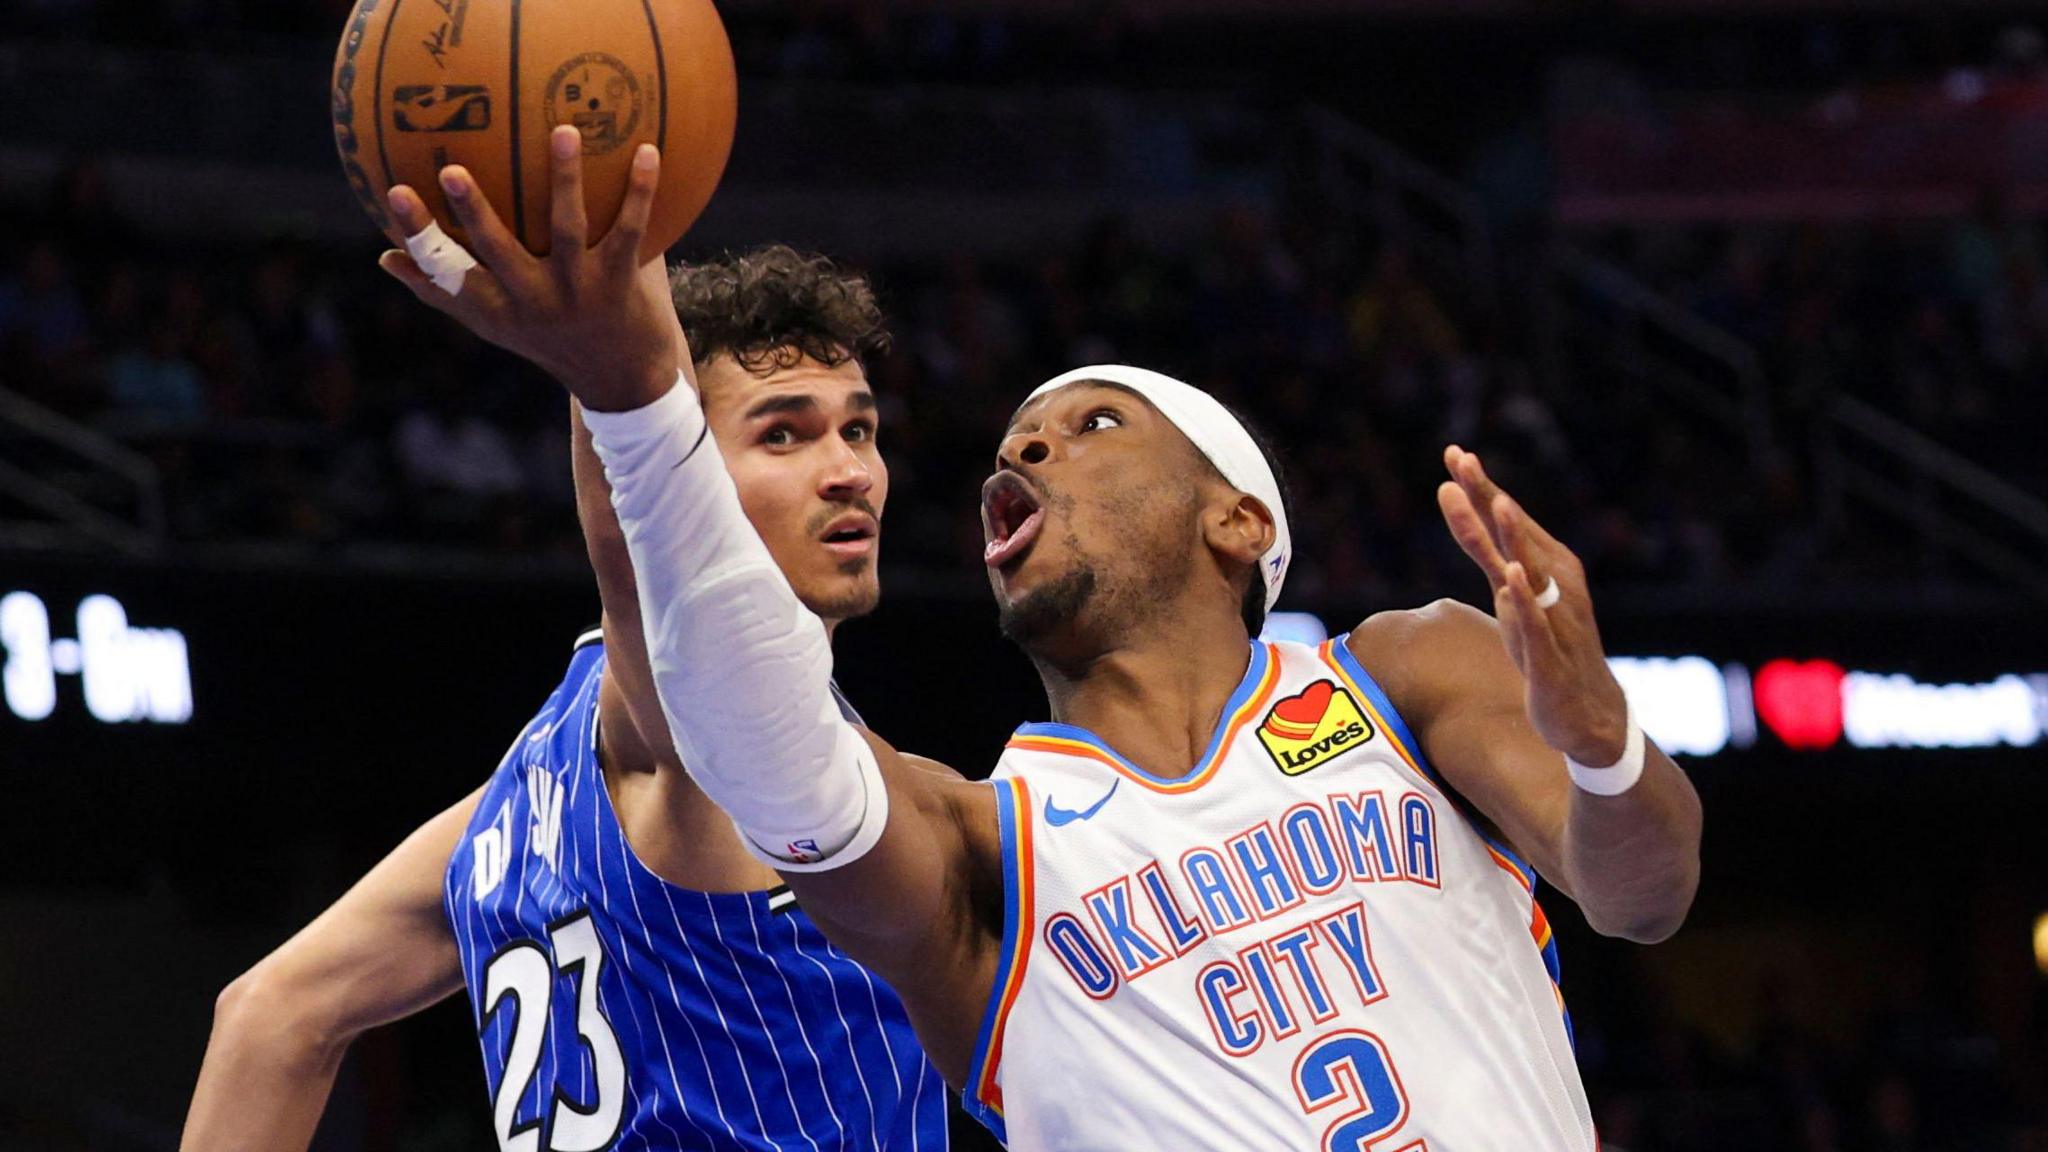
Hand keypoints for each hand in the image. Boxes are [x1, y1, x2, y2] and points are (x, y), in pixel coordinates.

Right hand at [377, 125, 688, 411]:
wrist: (622, 382)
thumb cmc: (547, 340)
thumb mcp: (491, 323)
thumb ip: (442, 289)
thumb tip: (384, 255)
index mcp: (496, 307)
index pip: (445, 270)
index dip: (418, 234)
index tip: (393, 193)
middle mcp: (533, 300)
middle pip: (497, 250)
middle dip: (474, 211)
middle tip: (452, 169)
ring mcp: (578, 291)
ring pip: (568, 227)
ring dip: (565, 179)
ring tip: (564, 132)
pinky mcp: (620, 284)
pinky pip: (630, 229)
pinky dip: (640, 191)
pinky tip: (648, 151)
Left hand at [1436, 445, 1629, 765]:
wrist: (1589, 714)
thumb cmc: (1549, 649)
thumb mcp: (1511, 595)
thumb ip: (1490, 556)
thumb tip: (1467, 514)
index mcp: (1546, 567)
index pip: (1505, 520)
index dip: (1479, 487)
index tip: (1453, 452)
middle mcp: (1554, 585)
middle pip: (1514, 534)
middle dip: (1489, 496)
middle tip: (1462, 459)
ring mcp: (1555, 619)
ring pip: (1531, 571)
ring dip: (1515, 537)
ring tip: (1500, 504)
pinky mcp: (1550, 659)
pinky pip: (1538, 625)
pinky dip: (1526, 601)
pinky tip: (1512, 578)